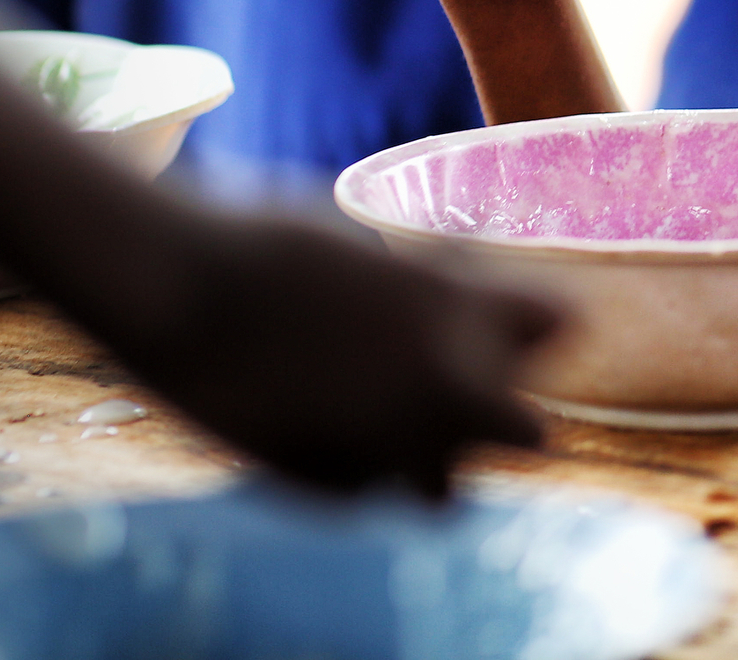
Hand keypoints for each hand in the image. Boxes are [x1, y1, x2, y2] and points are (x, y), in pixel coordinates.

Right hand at [113, 211, 558, 495]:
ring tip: (386, 423)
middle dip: (502, 413)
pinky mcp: (329, 489)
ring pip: (449, 488)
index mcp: (465, 309)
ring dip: (433, 463)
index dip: (536, 325)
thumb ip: (437, 293)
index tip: (518, 323)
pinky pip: (368, 493)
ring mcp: (387, 445)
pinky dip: (354, 468)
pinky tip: (313, 423)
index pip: (561, 328)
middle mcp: (443, 384)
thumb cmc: (270, 244)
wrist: (176, 285)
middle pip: (529, 434)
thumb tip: (473, 299)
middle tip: (465, 388)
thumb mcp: (377, 254)